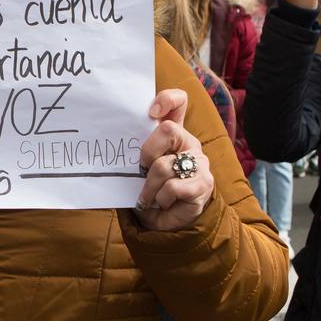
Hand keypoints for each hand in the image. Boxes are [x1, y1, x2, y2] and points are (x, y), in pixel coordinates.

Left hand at [131, 89, 212, 231]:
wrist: (168, 221)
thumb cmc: (150, 189)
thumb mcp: (140, 168)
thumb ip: (135, 152)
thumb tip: (117, 147)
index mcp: (173, 133)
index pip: (178, 101)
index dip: (166, 99)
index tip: (151, 112)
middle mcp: (188, 142)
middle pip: (168, 129)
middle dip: (147, 152)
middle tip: (140, 170)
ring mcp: (199, 161)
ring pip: (163, 165)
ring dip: (148, 187)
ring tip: (146, 197)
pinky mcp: (203, 183)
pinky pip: (173, 187)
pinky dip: (161, 199)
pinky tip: (161, 203)